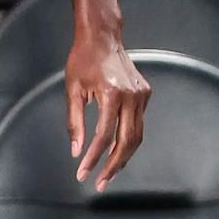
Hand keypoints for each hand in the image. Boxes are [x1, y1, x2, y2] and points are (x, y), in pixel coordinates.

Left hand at [65, 28, 150, 191]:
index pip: (104, 135)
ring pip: (137, 135)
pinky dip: (127, 138)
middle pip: (127, 141)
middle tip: (100, 182)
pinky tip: (116, 148)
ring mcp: (142, 96)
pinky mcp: (146, 94)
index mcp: (112, 94)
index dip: (93, 157)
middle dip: (114, 165)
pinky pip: (138, 123)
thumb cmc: (82, 60)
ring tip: (108, 172)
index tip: (82, 171)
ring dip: (123, 156)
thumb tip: (75, 150)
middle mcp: (132, 96)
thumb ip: (74, 121)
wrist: (102, 37)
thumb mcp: (72, 89)